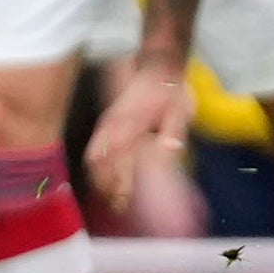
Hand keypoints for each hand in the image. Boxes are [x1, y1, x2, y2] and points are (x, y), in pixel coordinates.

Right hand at [86, 63, 194, 212]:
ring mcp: (108, 122)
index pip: (119, 158)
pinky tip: (103, 178)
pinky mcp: (106, 121)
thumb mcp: (180, 110)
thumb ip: (173, 131)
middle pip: (99, 161)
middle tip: (118, 206)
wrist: (158, 65)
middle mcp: (114, 124)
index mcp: (131, 123)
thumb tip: (170, 150)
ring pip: (93, 155)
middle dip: (106, 186)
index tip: (123, 203)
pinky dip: (95, 166)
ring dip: (99, 178)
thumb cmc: (170, 91)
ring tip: (110, 197)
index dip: (119, 183)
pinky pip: (94, 146)